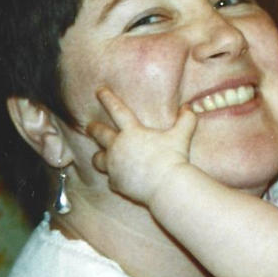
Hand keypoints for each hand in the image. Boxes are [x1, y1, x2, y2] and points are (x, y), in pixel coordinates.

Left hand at [86, 87, 196, 205]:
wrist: (166, 185)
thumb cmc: (173, 158)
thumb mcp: (182, 135)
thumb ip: (186, 119)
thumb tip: (188, 107)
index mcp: (132, 132)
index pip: (118, 110)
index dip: (108, 99)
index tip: (99, 91)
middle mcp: (117, 147)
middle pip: (99, 134)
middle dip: (93, 128)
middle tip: (89, 126)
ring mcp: (114, 166)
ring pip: (98, 158)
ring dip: (99, 155)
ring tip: (100, 155)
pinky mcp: (116, 182)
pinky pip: (111, 179)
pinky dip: (115, 177)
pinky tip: (121, 178)